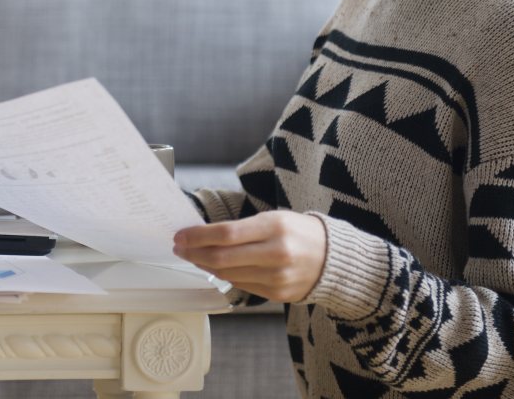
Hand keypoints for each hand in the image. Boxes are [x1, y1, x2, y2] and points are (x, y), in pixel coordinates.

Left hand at [172, 210, 326, 302]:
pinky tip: (216, 268)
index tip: (181, 235)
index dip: (198, 236)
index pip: (226, 233)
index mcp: (274, 227)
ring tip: (194, 256)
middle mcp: (276, 253)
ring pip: (227, 274)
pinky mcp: (278, 295)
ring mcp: (277, 277)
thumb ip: (241, 229)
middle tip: (180, 248)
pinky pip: (241, 286)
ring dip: (205, 266)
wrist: (333, 259)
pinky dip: (225, 276)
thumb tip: (204, 235)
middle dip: (194, 253)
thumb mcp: (273, 218)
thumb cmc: (298, 232)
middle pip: (222, 257)